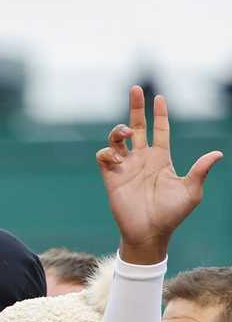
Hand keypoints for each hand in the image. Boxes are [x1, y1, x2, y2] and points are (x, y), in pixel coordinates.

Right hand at [97, 86, 221, 263]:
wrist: (149, 233)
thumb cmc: (172, 215)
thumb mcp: (191, 191)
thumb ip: (200, 171)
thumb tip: (217, 153)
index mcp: (161, 159)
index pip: (160, 130)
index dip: (160, 114)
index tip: (159, 97)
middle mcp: (142, 159)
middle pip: (136, 127)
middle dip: (135, 107)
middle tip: (135, 88)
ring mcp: (125, 167)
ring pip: (117, 139)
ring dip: (118, 131)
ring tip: (124, 134)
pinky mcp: (111, 177)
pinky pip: (104, 157)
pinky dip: (107, 153)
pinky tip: (116, 158)